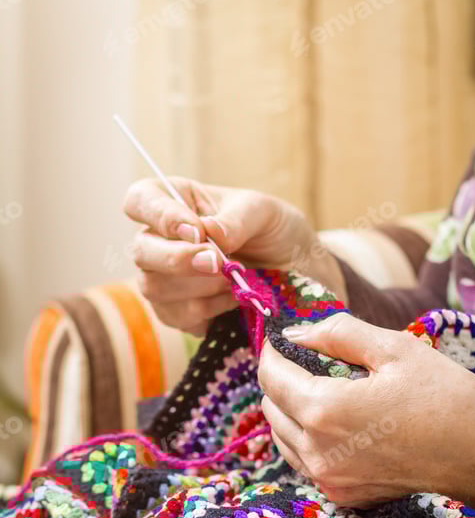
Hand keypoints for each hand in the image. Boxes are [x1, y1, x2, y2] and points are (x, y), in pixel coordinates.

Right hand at [124, 177, 345, 335]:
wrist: (293, 270)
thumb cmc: (272, 229)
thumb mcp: (264, 212)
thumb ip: (235, 220)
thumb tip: (209, 234)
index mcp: (173, 200)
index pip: (140, 200)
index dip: (159, 216)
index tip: (195, 231)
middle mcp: (159, 239)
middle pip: (141, 251)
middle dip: (179, 260)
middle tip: (218, 264)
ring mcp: (163, 277)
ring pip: (154, 288)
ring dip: (200, 289)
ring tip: (234, 280)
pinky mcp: (176, 311)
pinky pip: (176, 317)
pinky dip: (208, 311)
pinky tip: (231, 300)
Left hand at [258, 313, 474, 512]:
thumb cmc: (446, 397)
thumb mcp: (395, 348)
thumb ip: (337, 333)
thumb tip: (295, 333)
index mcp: (325, 410)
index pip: (271, 376)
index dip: (273, 351)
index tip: (283, 339)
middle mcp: (317, 451)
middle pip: (271, 406)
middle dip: (281, 379)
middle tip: (310, 361)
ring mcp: (328, 479)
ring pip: (282, 435)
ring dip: (291, 409)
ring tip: (325, 389)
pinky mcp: (342, 495)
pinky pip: (302, 460)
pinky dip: (306, 437)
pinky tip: (336, 422)